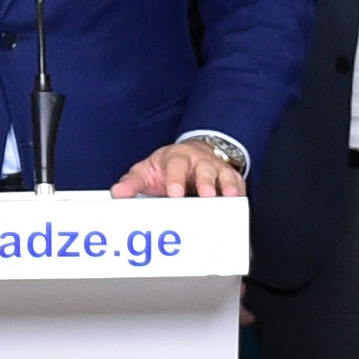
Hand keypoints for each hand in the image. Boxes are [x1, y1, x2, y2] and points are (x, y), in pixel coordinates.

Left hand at [112, 139, 244, 198]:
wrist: (190, 154)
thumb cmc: (166, 167)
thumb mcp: (147, 171)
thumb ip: (133, 183)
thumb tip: (117, 193)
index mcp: (176, 158)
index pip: (176, 165)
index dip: (175, 179)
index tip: (175, 193)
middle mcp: (199, 161)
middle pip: (204, 169)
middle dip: (206, 182)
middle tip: (206, 196)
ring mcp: (216, 169)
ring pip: (225, 175)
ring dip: (227, 186)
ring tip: (229, 197)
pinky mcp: (229, 178)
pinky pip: (238, 184)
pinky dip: (241, 193)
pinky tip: (241, 203)